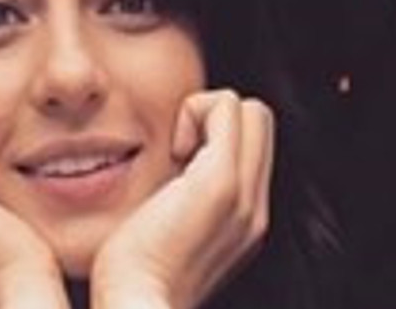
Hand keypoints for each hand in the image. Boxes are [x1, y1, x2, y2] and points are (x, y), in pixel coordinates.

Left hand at [90, 90, 273, 308]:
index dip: (217, 138)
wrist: (135, 302)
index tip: (179, 165)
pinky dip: (195, 111)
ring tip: (177, 154)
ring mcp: (243, 196)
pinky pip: (225, 107)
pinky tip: (172, 150)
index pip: (255, 148)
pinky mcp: (220, 183)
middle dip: (218, 120)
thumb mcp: (171, 233)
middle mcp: (254, 209)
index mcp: (244, 221)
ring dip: (208, 115)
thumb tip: (172, 165)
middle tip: (179, 153)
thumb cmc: (134, 272)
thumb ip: (184, 203)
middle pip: (261, 122)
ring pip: (252, 110)